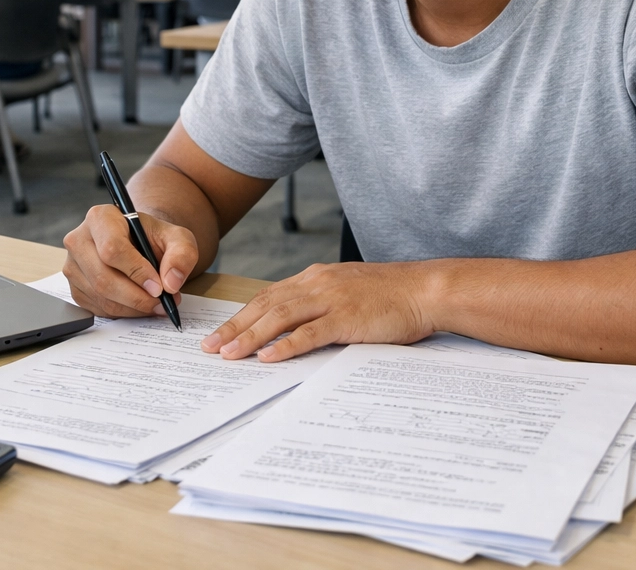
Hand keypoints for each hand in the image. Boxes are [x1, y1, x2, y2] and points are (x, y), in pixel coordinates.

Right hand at [62, 204, 199, 318]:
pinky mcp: (75, 288)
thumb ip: (182, 254)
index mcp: (100, 218)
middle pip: (103, 277)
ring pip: (101, 297)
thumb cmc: (153, 238)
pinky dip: (123, 312)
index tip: (159, 287)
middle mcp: (79, 240)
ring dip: (133, 307)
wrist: (139, 243)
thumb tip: (171, 282)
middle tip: (162, 303)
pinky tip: (139, 304)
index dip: (137, 272)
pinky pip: (98, 308)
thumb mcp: (177, 237)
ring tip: (157, 304)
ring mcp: (73, 266)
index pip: (112, 249)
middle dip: (137, 296)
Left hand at [202, 261, 438, 361]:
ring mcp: (331, 300)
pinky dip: (285, 345)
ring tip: (228, 354)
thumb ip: (323, 303)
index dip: (242, 315)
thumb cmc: (392, 294)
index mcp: (316, 278)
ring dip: (249, 336)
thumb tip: (298, 325)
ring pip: (279, 317)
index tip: (221, 333)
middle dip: (234, 327)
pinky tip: (267, 357)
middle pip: (265, 305)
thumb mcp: (349, 291)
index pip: (268, 296)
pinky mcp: (346, 318)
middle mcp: (317, 284)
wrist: (425, 289)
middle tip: (210, 347)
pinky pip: (309, 333)